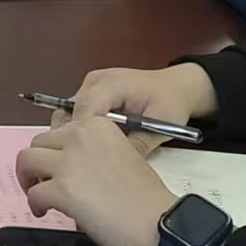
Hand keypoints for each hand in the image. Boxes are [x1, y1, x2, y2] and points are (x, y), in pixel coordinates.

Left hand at [16, 117, 180, 245]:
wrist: (157, 221)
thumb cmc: (145, 197)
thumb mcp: (121, 156)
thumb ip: (92, 152)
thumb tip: (68, 164)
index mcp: (97, 126)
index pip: (59, 129)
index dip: (54, 149)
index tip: (55, 163)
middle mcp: (80, 137)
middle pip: (38, 142)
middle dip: (37, 162)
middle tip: (42, 179)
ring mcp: (69, 161)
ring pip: (26, 161)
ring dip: (28, 178)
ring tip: (37, 192)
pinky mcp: (61, 188)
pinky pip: (34, 192)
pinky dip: (34, 203)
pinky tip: (44, 211)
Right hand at [64, 64, 218, 154]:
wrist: (175, 86)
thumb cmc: (171, 102)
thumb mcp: (161, 126)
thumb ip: (139, 144)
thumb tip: (119, 165)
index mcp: (114, 83)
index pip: (86, 108)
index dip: (84, 135)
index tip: (88, 159)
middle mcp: (96, 80)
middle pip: (71, 111)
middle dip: (75, 137)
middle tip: (87, 162)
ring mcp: (90, 84)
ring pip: (70, 113)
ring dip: (78, 134)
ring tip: (92, 155)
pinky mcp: (90, 92)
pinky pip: (77, 112)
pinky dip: (83, 129)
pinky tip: (95, 144)